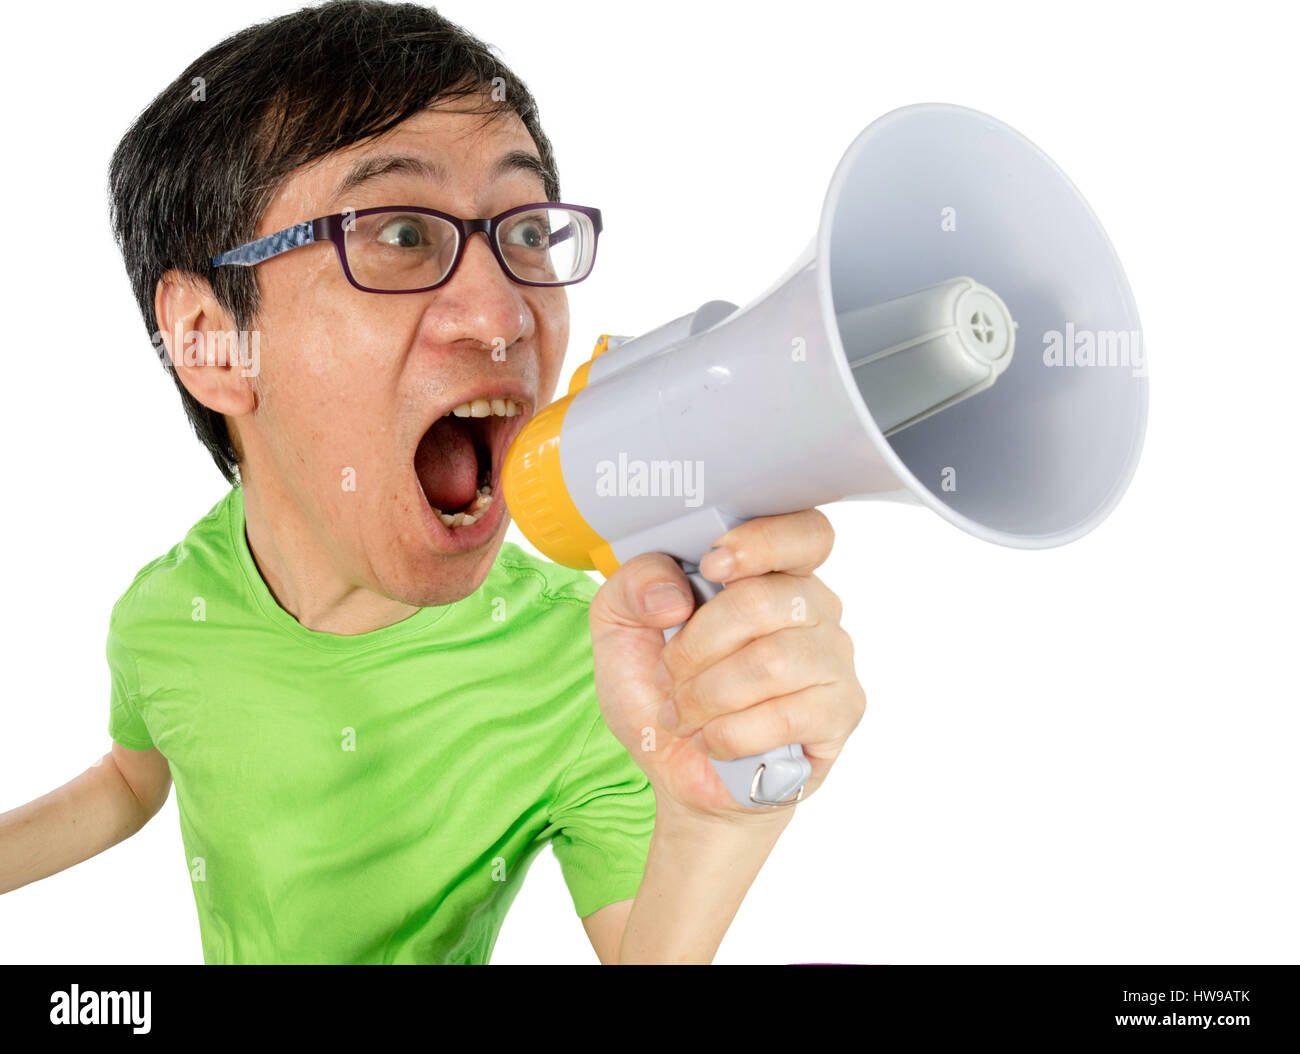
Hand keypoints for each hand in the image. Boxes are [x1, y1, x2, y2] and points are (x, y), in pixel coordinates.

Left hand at [587, 508, 865, 821]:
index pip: (803, 532)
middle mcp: (814, 607)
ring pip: (773, 662)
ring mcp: (833, 659)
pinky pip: (786, 715)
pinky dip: (730, 733)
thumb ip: (632, 585)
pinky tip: (712, 739)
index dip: (761, 543)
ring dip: (708, 695)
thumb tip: (674, 596)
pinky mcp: (840, 712)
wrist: (677, 769)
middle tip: (670, 674)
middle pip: (767, 601)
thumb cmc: (660, 688)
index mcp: (771, 570)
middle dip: (698, 645)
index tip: (712, 567)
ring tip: (684, 714)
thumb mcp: (620, 627)